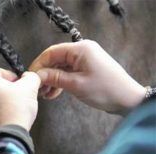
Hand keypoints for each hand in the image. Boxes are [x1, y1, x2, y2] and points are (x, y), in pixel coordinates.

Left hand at [0, 68, 40, 136]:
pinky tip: (2, 116)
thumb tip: (28, 77)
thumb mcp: (30, 87)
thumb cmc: (16, 111)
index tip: (18, 84)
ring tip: (9, 107)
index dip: (12, 77)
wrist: (8, 135)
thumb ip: (30, 76)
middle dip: (3, 89)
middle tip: (15, 96)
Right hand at [29, 40, 145, 113]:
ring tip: (44, 95)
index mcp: (80, 49)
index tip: (30, 77)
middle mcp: (81, 50)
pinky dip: (60, 82)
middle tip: (37, 89)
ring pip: (60, 67)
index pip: (52, 52)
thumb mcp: (76, 84)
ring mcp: (84, 59)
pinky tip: (53, 94)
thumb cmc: (104, 90)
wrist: (128, 100)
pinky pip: (68, 72)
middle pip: (55, 60)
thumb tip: (36, 75)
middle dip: (45, 74)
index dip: (39, 64)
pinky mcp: (86, 68)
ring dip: (52, 80)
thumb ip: (54, 77)